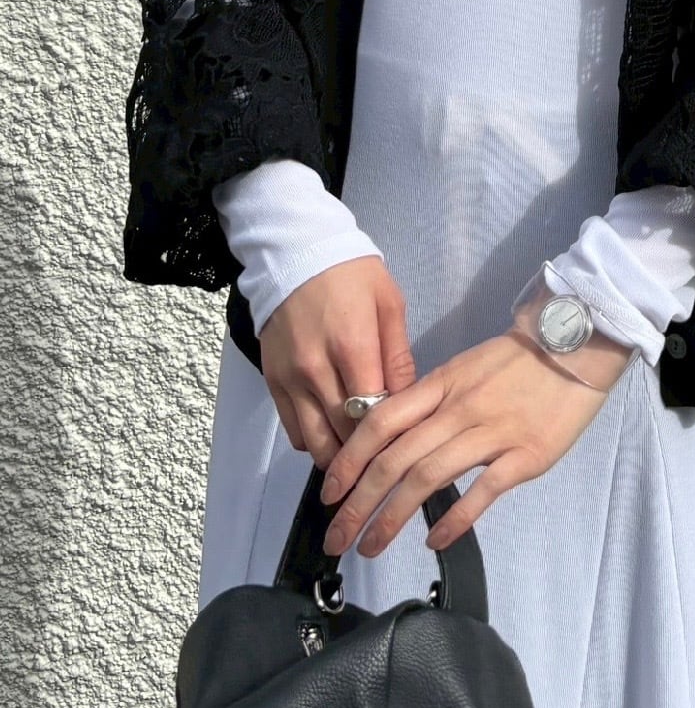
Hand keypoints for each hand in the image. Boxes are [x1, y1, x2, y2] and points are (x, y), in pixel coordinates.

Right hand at [259, 255, 418, 469]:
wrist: (296, 253)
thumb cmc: (352, 275)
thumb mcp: (389, 304)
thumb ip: (399, 357)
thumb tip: (409, 402)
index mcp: (352, 348)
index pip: (374, 414)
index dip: (392, 433)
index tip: (407, 438)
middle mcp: (316, 370)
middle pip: (345, 435)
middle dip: (369, 450)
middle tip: (389, 454)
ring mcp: (290, 378)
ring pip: (315, 442)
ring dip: (340, 455)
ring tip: (361, 455)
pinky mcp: (272, 381)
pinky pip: (293, 430)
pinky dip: (313, 440)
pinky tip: (333, 432)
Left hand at [318, 328, 632, 557]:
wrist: (574, 348)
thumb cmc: (516, 363)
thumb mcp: (462, 370)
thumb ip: (428, 403)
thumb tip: (390, 438)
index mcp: (439, 386)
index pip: (380, 423)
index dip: (348, 460)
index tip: (329, 493)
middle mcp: (458, 410)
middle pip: (394, 459)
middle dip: (359, 504)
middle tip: (338, 538)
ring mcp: (492, 433)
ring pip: (428, 477)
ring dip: (393, 517)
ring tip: (372, 546)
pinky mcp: (526, 455)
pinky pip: (483, 490)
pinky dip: (454, 517)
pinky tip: (433, 539)